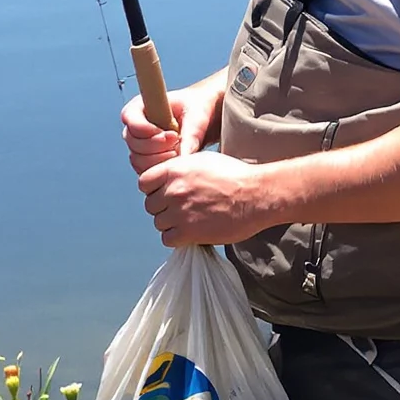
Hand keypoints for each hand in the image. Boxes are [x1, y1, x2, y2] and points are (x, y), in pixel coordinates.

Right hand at [121, 76, 222, 175]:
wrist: (207, 117)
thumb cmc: (198, 107)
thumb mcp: (197, 117)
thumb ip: (189, 135)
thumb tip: (183, 156)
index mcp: (141, 106)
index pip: (129, 119)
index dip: (147, 130)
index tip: (170, 134)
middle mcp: (137, 126)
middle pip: (133, 143)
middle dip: (156, 147)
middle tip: (177, 142)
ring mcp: (140, 144)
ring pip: (137, 159)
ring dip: (158, 160)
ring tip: (178, 151)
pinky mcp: (148, 159)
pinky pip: (145, 170)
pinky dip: (160, 169)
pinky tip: (177, 160)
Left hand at [137, 149, 270, 248]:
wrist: (255, 195)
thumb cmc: (234, 175)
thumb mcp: (203, 160)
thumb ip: (180, 168)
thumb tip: (168, 176)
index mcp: (174, 170)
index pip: (144, 183)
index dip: (153, 189)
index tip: (164, 193)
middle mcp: (173, 191)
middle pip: (150, 205)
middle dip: (163, 208)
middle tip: (180, 209)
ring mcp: (179, 212)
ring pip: (158, 223)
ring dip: (170, 224)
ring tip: (188, 221)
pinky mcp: (189, 232)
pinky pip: (167, 239)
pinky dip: (176, 238)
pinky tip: (190, 232)